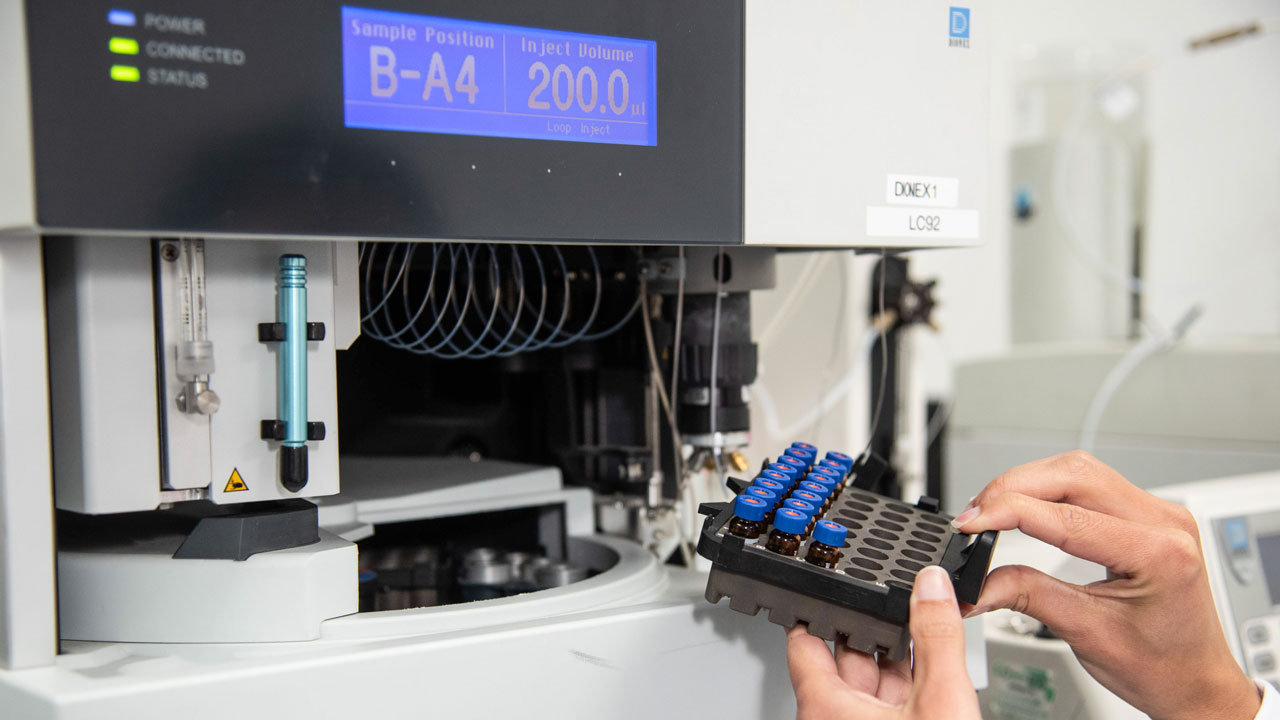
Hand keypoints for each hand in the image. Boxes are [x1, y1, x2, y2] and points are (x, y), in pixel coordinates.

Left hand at [786, 565, 980, 718]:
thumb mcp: (940, 700)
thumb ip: (937, 639)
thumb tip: (932, 587)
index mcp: (823, 708)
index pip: (802, 641)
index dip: (814, 606)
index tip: (822, 582)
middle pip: (844, 657)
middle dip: (870, 626)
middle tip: (890, 596)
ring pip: (870, 684)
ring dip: (893, 657)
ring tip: (917, 626)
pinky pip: (888, 706)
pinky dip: (907, 685)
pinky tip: (931, 671)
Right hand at [954, 450, 1259, 719]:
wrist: (1197, 682)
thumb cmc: (1162, 667)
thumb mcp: (1087, 633)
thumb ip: (1027, 596)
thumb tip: (978, 583)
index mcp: (1159, 553)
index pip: (1067, 517)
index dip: (1008, 512)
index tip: (970, 524)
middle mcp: (1164, 522)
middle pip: (1073, 474)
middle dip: (1013, 488)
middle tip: (974, 516)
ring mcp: (1158, 513)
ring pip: (1079, 469)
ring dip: (1029, 483)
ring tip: (993, 510)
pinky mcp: (1146, 513)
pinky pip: (1091, 481)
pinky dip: (1049, 489)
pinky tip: (1027, 504)